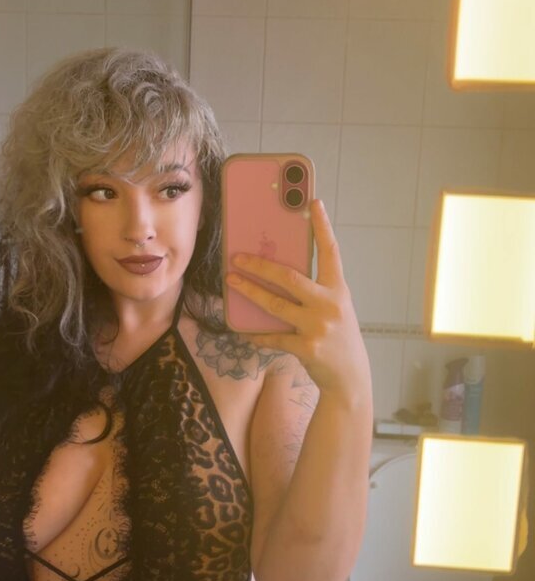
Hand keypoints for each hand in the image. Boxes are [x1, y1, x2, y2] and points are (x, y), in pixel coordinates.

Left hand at [224, 198, 371, 403]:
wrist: (350, 378)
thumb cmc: (339, 338)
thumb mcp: (336, 309)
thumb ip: (316, 292)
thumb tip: (278, 274)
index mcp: (339, 290)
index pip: (332, 252)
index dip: (323, 226)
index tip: (314, 202)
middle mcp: (330, 305)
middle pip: (290, 278)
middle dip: (261, 265)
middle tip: (238, 257)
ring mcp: (318, 327)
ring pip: (275, 305)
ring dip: (250, 292)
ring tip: (231, 281)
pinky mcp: (307, 348)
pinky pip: (273, 337)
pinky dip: (255, 333)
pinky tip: (241, 329)